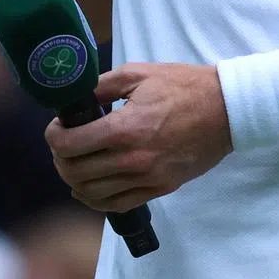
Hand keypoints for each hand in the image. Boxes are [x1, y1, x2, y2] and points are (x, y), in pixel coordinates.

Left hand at [45, 63, 232, 213]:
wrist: (224, 110)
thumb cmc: (183, 86)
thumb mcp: (138, 74)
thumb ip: (101, 85)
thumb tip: (74, 96)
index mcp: (125, 127)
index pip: (71, 145)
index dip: (54, 136)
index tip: (55, 127)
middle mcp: (133, 159)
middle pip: (76, 171)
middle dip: (60, 157)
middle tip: (61, 143)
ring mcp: (147, 178)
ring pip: (92, 193)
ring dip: (74, 178)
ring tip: (74, 161)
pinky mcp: (159, 189)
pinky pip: (116, 205)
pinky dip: (95, 199)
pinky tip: (89, 186)